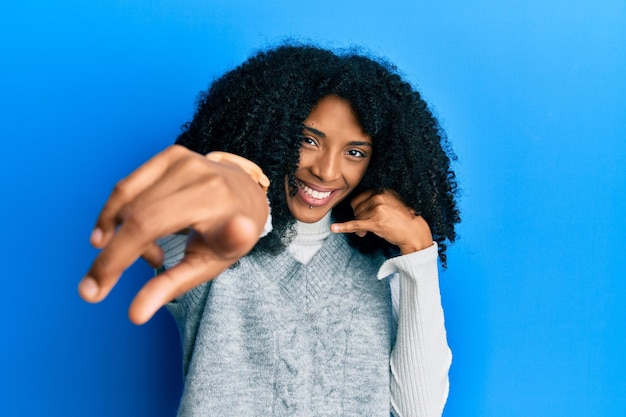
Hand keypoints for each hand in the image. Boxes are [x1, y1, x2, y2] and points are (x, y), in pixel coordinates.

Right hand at [78, 145, 268, 324]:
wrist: (247, 196)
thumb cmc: (229, 236)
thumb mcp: (210, 265)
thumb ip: (172, 286)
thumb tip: (134, 315)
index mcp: (213, 202)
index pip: (149, 226)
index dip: (116, 259)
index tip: (88, 293)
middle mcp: (199, 175)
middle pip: (133, 216)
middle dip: (108, 258)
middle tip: (97, 288)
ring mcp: (184, 160)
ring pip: (126, 202)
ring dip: (122, 236)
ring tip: (152, 257)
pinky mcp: (172, 154)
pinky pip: (128, 188)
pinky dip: (119, 215)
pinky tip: (128, 235)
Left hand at [330, 190, 432, 254]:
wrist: (414, 232)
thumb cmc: (403, 219)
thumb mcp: (391, 203)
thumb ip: (376, 202)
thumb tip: (359, 210)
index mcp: (382, 190)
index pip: (360, 198)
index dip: (360, 209)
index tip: (365, 216)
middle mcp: (379, 197)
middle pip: (356, 208)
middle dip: (359, 218)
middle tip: (366, 227)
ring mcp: (377, 209)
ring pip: (357, 217)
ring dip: (359, 227)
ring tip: (367, 232)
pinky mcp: (375, 222)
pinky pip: (355, 224)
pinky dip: (343, 227)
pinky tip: (334, 229)